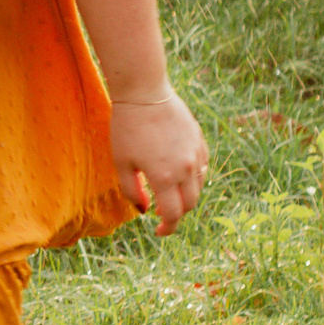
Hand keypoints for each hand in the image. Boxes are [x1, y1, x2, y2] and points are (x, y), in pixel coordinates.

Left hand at [109, 91, 206, 235]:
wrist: (145, 93)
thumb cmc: (127, 128)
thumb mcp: (121, 162)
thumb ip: (132, 191)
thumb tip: (145, 210)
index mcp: (165, 177)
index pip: (173, 214)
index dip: (167, 228)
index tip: (159, 231)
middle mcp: (186, 168)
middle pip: (190, 204)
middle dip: (177, 213)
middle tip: (161, 211)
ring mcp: (196, 154)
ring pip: (199, 186)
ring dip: (185, 195)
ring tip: (168, 191)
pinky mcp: (200, 141)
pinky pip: (202, 167)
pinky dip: (193, 177)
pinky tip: (178, 171)